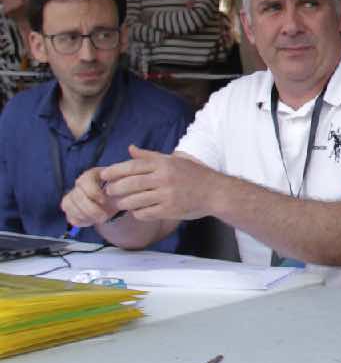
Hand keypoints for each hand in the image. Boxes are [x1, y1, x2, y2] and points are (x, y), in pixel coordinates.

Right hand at [61, 166, 120, 228]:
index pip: (85, 181)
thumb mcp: (121, 186)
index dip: (93, 193)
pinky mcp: (70, 208)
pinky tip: (93, 220)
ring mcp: (72, 196)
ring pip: (71, 207)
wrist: (113, 200)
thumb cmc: (117, 191)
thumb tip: (118, 190)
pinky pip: (71, 217)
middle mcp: (79, 184)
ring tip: (101, 218)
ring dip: (87, 216)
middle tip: (104, 216)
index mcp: (91, 175)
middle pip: (77, 197)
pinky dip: (82, 221)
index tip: (104, 201)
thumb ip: (119, 186)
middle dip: (91, 210)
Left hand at [97, 146, 217, 221]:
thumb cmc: (195, 175)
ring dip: (123, 203)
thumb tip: (130, 149)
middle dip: (115, 189)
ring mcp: (166, 195)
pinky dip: (137, 213)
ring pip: (134, 200)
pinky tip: (137, 210)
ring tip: (121, 202)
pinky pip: (144, 213)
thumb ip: (150, 156)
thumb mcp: (174, 160)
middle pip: (129, 184)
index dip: (114, 171)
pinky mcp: (169, 210)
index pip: (132, 166)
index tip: (103, 175)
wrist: (216, 192)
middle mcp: (164, 178)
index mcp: (164, 164)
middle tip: (109, 191)